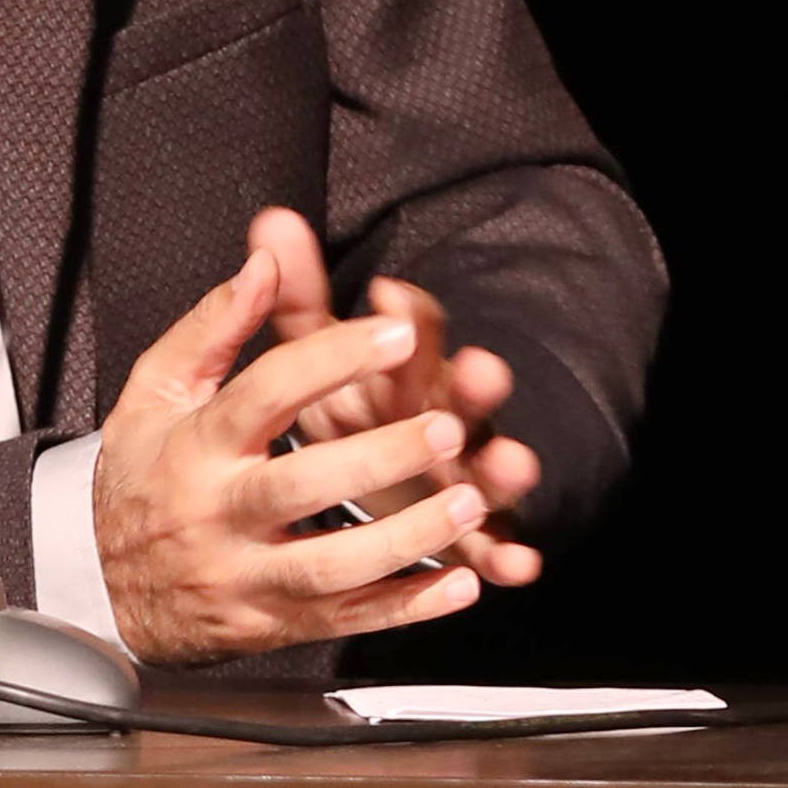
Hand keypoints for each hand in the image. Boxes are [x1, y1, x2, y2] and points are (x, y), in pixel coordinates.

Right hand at [90, 247, 500, 661]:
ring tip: (469, 504)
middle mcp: (217, 513)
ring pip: (331, 566)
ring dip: (407, 538)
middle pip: (301, 485)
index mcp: (195, 446)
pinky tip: (458, 585)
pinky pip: (344, 620)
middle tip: (447, 428)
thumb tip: (265, 261)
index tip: (396, 334)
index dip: (332, 360)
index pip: (264, 395)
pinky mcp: (270, 625)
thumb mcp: (157, 393)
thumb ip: (214, 326)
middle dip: (379, 458)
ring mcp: (244, 577)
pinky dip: (406, 607)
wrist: (103, 591)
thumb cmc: (143, 478)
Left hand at [246, 207, 543, 580]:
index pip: (412, 332)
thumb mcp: (316, 351)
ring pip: (484, 470)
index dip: (405, 313)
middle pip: (458, 397)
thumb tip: (270, 221)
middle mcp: (437, 417)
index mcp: (398, 373)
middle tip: (480, 370)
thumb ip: (299, 295)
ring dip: (500, 468)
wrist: (376, 469)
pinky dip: (506, 556)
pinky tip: (518, 566)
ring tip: (511, 464)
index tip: (390, 295)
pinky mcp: (464, 531)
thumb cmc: (346, 404)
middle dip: (469, 384)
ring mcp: (456, 475)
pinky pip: (491, 545)